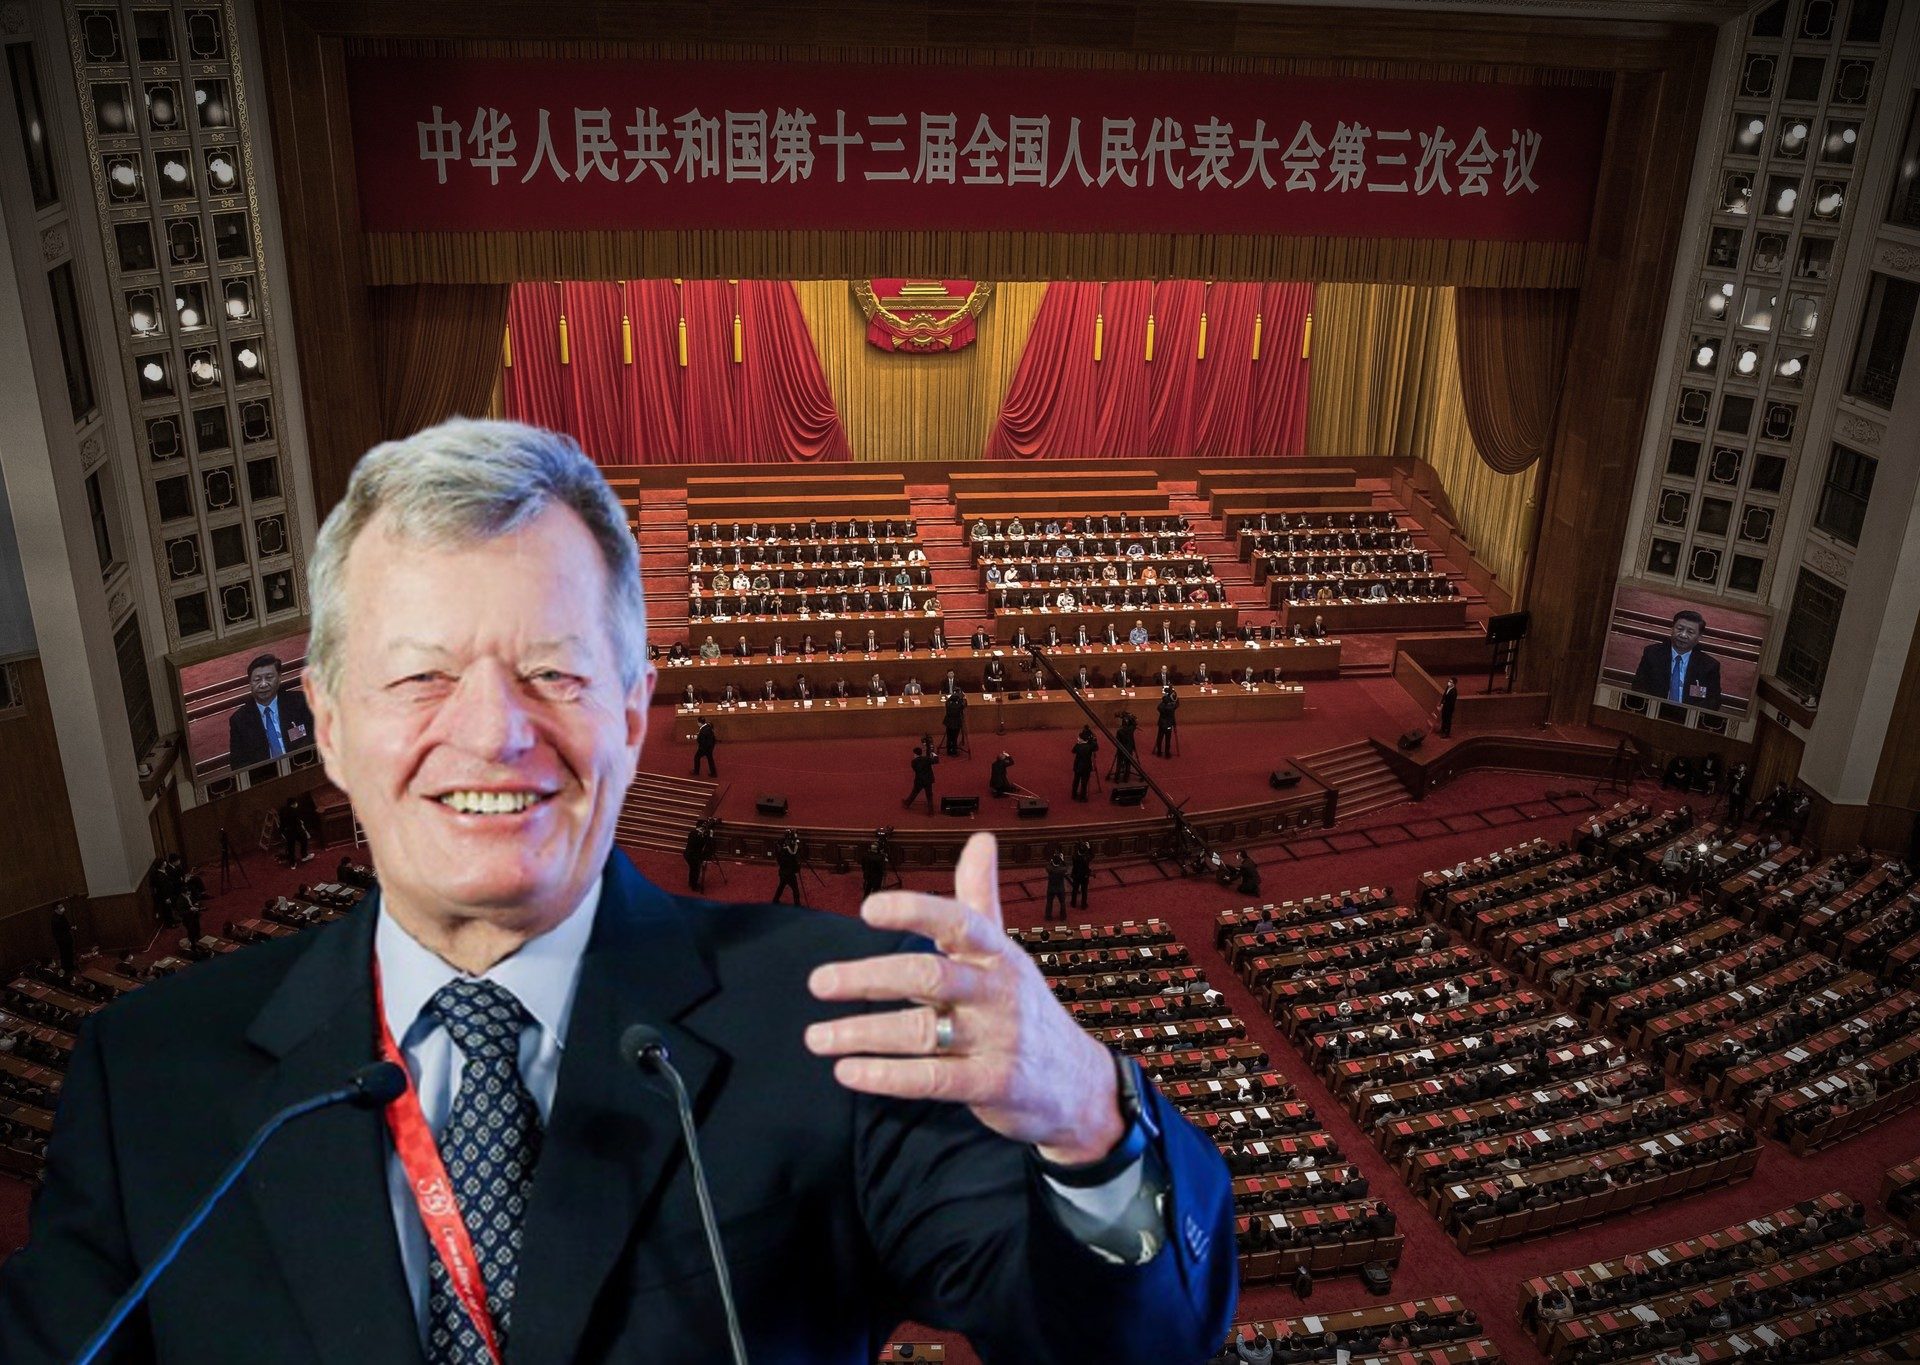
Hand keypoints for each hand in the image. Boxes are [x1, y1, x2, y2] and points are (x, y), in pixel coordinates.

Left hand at [805, 831, 1124, 1164]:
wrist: (1077, 1083)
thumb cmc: (1024, 1006)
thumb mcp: (1006, 950)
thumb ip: (981, 897)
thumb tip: (980, 837)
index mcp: (997, 953)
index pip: (959, 921)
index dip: (915, 912)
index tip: (867, 908)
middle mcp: (997, 992)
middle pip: (928, 976)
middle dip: (868, 978)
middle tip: (817, 982)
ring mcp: (997, 1040)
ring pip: (921, 1032)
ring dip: (861, 1033)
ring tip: (815, 1037)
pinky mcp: (993, 1085)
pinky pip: (932, 1079)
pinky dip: (886, 1076)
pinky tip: (847, 1072)